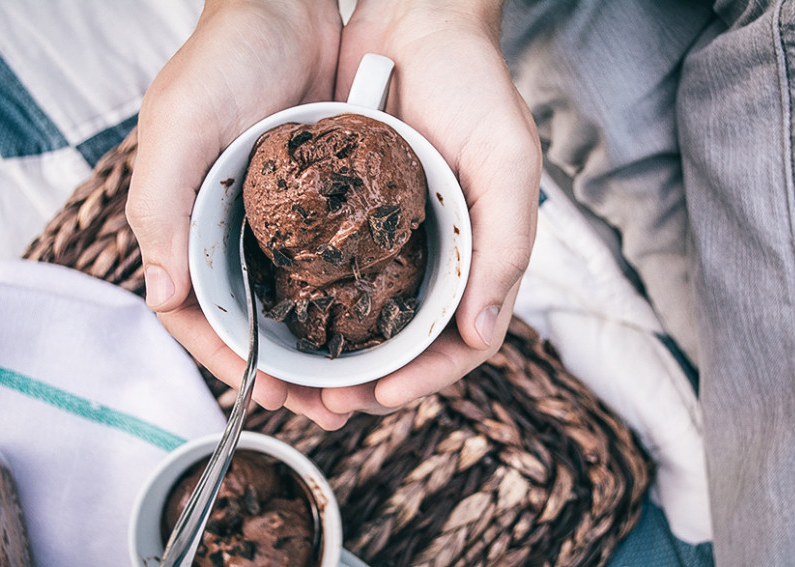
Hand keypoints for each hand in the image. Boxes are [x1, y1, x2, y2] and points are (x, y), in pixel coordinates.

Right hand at [126, 0, 352, 427]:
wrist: (292, 9)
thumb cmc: (225, 60)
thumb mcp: (180, 125)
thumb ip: (161, 208)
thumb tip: (164, 294)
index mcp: (186, 224)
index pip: (197, 314)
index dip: (232, 361)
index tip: (276, 393)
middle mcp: (229, 231)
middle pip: (251, 321)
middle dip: (284, 368)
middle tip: (328, 404)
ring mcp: (274, 223)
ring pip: (292, 303)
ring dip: (319, 345)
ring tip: (355, 380)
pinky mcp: (316, 208)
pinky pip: (329, 266)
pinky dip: (343, 300)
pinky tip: (371, 322)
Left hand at [318, 1, 541, 417]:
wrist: (416, 22)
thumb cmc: (474, 87)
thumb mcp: (507, 163)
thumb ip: (505, 248)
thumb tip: (484, 336)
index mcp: (479, 255)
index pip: (459, 340)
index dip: (425, 377)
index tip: (383, 394)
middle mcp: (436, 256)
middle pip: (407, 343)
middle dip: (371, 382)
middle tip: (329, 402)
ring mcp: (394, 241)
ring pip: (368, 320)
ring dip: (338, 357)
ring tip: (300, 379)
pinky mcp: (354, 219)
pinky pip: (334, 274)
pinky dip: (316, 306)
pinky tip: (287, 321)